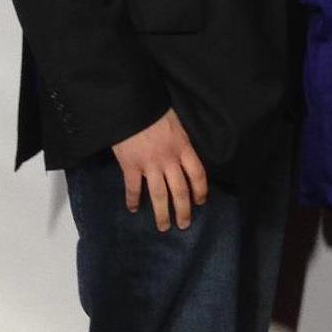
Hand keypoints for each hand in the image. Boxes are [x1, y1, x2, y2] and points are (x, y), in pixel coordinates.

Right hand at [111, 108, 207, 231]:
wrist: (131, 103)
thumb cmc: (154, 109)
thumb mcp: (176, 122)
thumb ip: (180, 140)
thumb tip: (183, 154)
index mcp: (183, 147)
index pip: (197, 174)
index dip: (201, 190)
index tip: (200, 202)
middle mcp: (169, 159)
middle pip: (180, 190)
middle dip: (183, 210)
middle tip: (184, 225)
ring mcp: (150, 164)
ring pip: (159, 195)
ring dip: (162, 213)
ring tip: (164, 227)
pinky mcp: (131, 166)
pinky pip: (134, 188)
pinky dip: (133, 200)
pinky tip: (133, 209)